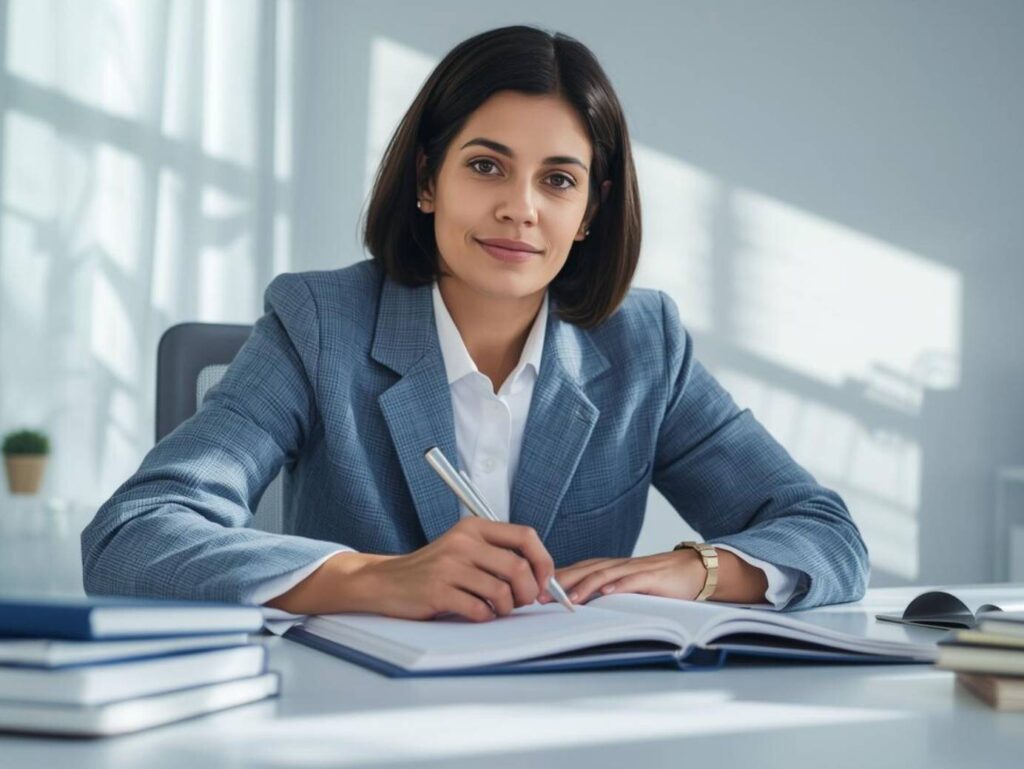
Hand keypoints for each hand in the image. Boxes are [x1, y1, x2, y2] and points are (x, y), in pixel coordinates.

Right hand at [344, 517, 554, 621]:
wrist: (385, 582)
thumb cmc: (433, 570)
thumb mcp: (463, 549)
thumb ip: (497, 555)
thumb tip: (541, 577)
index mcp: (474, 527)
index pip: (526, 536)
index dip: (543, 561)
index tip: (544, 581)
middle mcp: (463, 542)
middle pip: (518, 567)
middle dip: (529, 592)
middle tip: (521, 602)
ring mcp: (449, 566)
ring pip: (502, 592)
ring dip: (506, 608)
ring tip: (496, 609)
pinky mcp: (437, 591)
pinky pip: (479, 610)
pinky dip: (485, 618)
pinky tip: (477, 614)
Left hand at [538, 550, 706, 604]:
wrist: (692, 570)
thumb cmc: (657, 581)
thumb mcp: (626, 587)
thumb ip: (605, 593)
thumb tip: (578, 607)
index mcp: (609, 568)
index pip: (577, 571)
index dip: (556, 579)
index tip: (535, 591)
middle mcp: (617, 566)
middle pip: (584, 570)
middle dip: (561, 582)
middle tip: (541, 596)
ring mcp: (633, 570)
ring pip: (604, 575)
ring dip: (584, 586)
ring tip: (568, 599)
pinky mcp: (651, 578)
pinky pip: (632, 581)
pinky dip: (619, 586)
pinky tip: (607, 594)